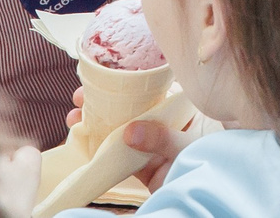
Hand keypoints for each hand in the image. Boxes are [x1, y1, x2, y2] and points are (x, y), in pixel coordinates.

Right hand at [62, 85, 190, 188]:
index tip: (105, 78)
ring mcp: (152, 146)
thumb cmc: (205, 167)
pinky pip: (119, 154)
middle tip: (81, 97)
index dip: (129, 81)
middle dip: (105, 101)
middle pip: (132, 107)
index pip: (155, 89)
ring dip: (97, 123)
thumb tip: (130, 130)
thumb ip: (161, 138)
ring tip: (74, 117)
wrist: (198, 200)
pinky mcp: (142, 166)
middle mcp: (166, 125)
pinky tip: (82, 139)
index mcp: (182, 111)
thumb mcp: (186, 147)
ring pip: (121, 129)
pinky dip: (100, 147)